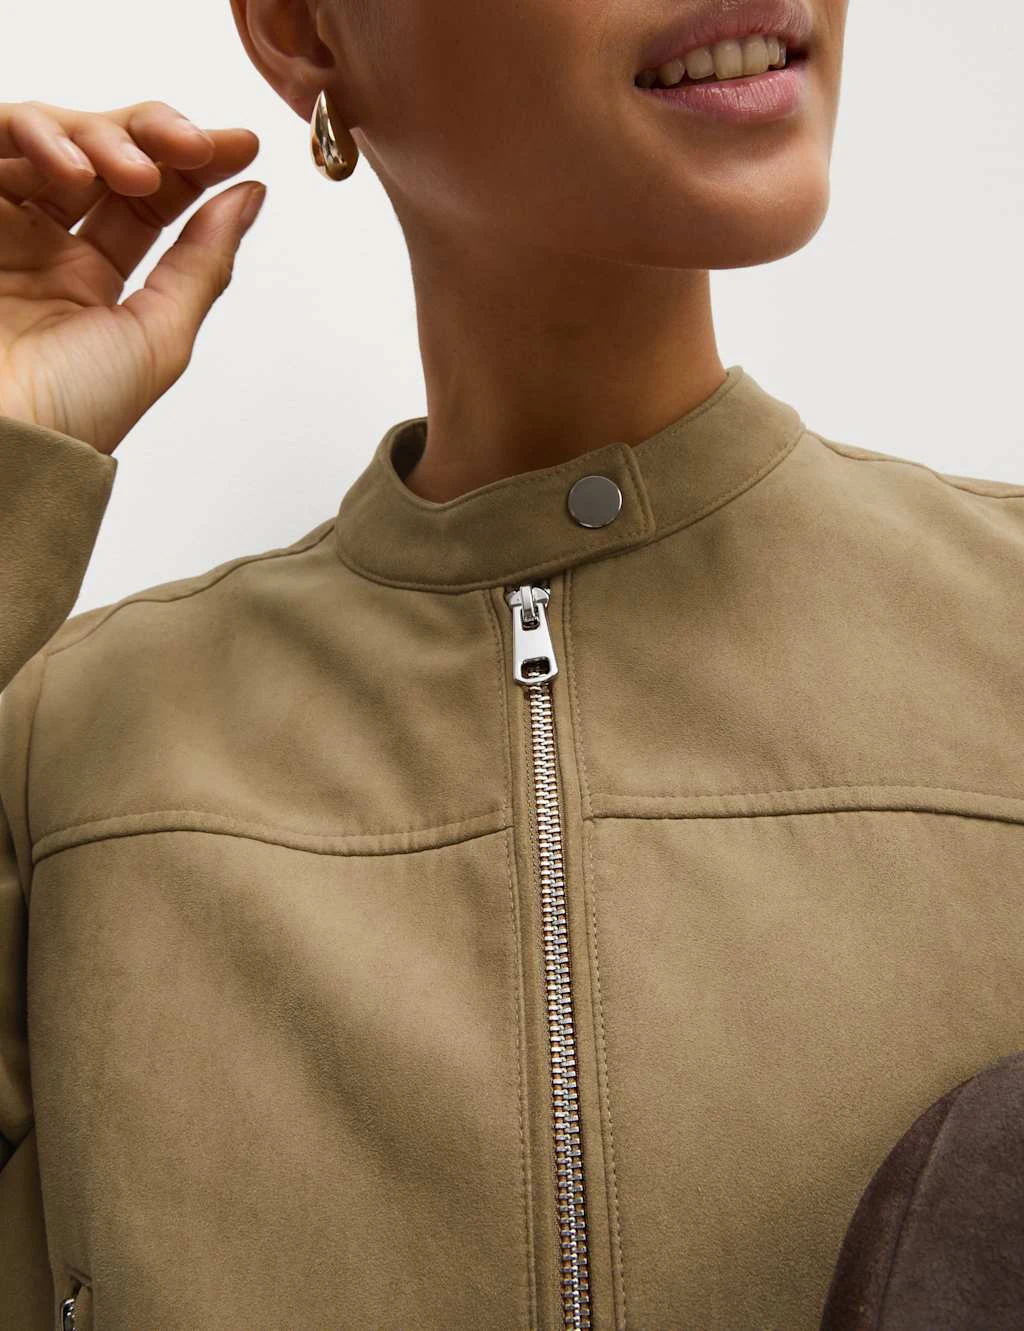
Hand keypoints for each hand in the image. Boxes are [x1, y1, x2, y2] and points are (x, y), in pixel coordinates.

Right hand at [0, 99, 264, 453]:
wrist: (0, 441)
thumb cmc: (72, 412)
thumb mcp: (159, 336)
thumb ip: (203, 262)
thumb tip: (250, 198)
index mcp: (96, 280)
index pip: (152, 200)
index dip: (196, 164)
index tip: (243, 147)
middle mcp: (46, 245)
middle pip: (104, 154)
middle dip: (155, 137)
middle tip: (195, 145)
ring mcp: (1, 224)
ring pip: (51, 137)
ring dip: (101, 138)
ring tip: (134, 172)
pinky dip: (36, 136)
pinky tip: (75, 168)